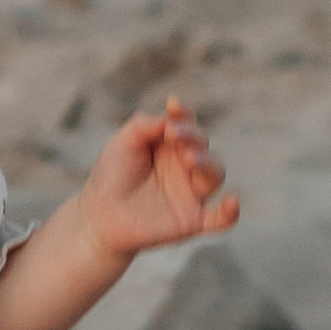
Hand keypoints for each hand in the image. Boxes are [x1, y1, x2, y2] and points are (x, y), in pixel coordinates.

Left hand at [80, 95, 238, 260]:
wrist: (98, 216)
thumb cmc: (112, 176)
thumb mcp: (124, 142)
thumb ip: (146, 124)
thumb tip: (171, 117)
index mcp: (170, 146)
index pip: (187, 125)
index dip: (184, 115)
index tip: (173, 107)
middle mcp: (185, 167)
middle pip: (203, 146)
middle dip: (192, 136)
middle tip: (173, 134)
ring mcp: (190, 194)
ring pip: (215, 174)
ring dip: (207, 163)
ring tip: (189, 159)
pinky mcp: (192, 221)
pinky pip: (220, 220)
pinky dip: (230, 213)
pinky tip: (232, 202)